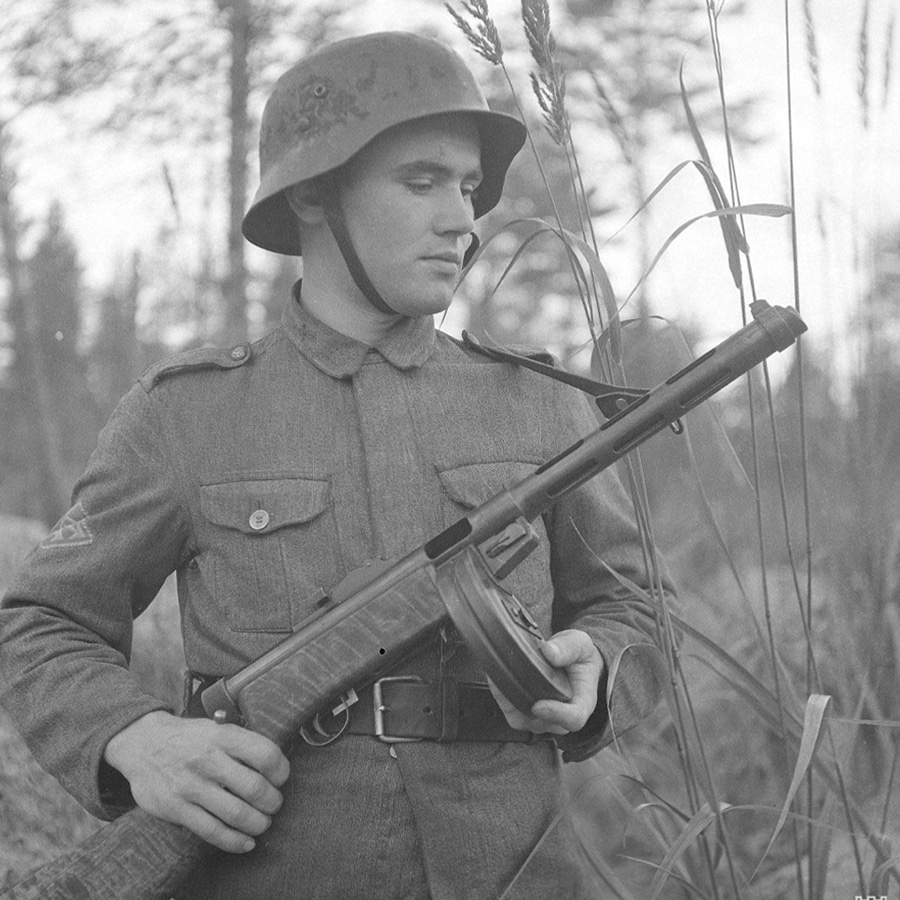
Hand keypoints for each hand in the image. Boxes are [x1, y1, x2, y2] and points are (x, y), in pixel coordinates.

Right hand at [103, 710, 289, 852]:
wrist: (142, 743)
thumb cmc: (188, 737)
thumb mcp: (216, 728)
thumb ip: (242, 742)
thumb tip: (274, 763)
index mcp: (223, 736)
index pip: (265, 755)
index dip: (281, 770)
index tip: (281, 778)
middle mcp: (208, 760)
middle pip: (255, 788)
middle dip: (273, 802)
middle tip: (275, 804)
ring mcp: (191, 786)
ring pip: (236, 813)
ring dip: (258, 823)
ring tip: (263, 823)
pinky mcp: (176, 808)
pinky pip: (212, 831)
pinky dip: (234, 841)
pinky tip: (246, 842)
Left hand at [488, 629, 603, 734]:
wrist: (571, 661)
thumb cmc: (579, 657)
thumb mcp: (580, 644)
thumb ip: (568, 647)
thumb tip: (549, 652)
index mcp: (583, 702)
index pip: (574, 719)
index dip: (556, 715)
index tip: (538, 705)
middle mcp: (563, 717)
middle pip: (542, 722)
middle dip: (523, 701)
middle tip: (508, 674)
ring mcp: (544, 719)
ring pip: (522, 719)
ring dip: (508, 698)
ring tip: (500, 672)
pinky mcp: (526, 714)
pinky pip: (511, 713)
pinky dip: (501, 696)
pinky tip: (497, 678)